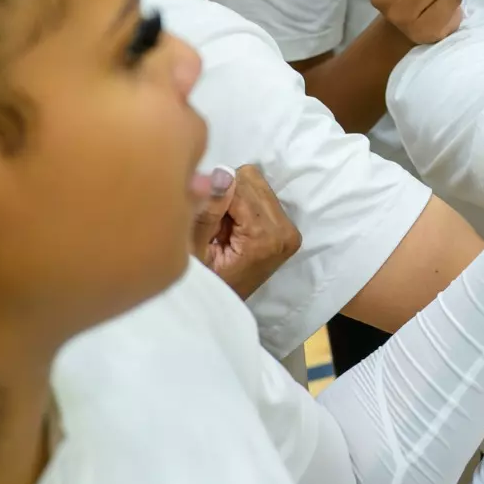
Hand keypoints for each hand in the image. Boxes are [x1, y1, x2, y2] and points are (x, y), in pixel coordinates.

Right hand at [191, 164, 300, 297]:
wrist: (216, 310)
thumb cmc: (201, 284)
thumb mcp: (194, 251)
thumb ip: (207, 212)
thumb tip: (222, 173)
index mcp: (267, 236)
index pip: (237, 186)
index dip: (212, 198)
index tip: (203, 223)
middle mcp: (286, 229)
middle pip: (250, 180)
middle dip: (225, 197)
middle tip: (213, 229)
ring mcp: (290, 229)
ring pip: (255, 183)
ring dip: (233, 200)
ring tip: (222, 232)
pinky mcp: (287, 228)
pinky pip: (260, 195)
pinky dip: (241, 205)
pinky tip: (232, 230)